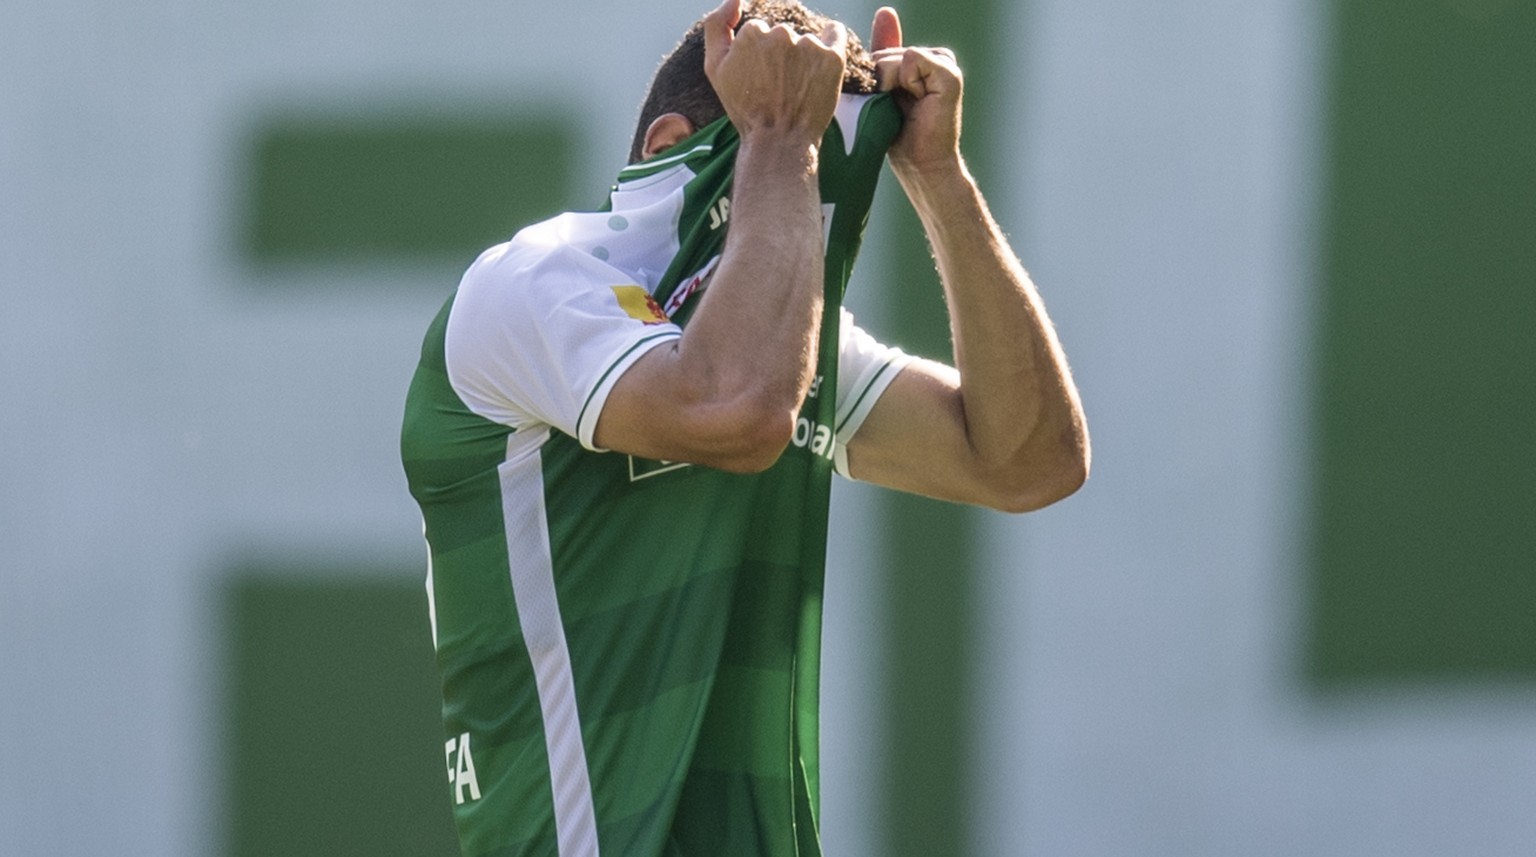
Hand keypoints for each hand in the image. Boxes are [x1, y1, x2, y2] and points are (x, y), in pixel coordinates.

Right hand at [703, 0, 848, 144]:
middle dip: (782, 55)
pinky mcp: (833, 57)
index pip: (759, 32)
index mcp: (752, 33)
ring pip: (806, 38)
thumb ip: (716, 26)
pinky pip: (835, 33)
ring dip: (804, 55)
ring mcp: (809, 45)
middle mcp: (781, 34)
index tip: (760, 78)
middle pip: (783, 34)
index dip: (759, 56)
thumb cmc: (744, 108)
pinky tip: (823, 62)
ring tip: (798, 87)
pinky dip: (831, 41)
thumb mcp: (715, 68)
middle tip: (779, 86)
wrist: (778, 141)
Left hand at [869, 7, 964, 174]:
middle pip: (885, 53)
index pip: (882, 52)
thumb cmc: (899, 136)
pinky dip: (905, 82)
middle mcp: (936, 57)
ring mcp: (945, 64)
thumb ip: (884, 54)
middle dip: (879, 83)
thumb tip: (886, 11)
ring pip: (896, 56)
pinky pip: (911, 58)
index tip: (887, 102)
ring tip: (907, 109)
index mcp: (921, 61)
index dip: (875, 79)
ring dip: (890, 86)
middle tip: (896, 110)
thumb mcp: (882, 90)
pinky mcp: (950, 74)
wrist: (921, 166)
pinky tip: (918, 103)